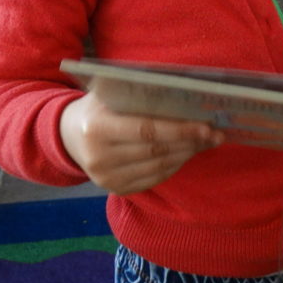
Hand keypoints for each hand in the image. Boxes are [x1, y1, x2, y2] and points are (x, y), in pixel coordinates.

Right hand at [59, 92, 224, 195]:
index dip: (179, 129)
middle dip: (190, 142)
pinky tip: (187, 152)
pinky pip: (154, 179)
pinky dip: (174, 165)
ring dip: (186, 153)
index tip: (207, 126)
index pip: (147, 130)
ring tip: (206, 141)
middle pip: (156, 151)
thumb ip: (141, 94)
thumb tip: (188, 95)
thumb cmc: (99, 107)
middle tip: (215, 133)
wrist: (67, 135)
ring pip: (158, 167)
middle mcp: (99, 158)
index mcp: (97, 128)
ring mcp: (105, 178)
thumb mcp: (110, 93)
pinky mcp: (115, 189)